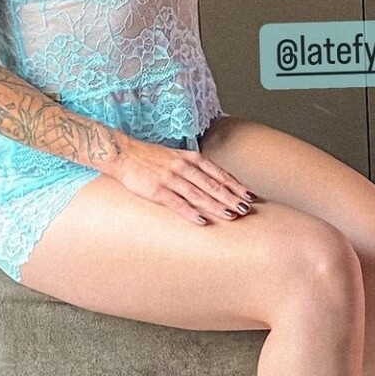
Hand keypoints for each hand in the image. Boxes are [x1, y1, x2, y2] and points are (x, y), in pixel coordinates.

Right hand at [111, 138, 258, 225]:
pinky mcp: (157, 190)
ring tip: (232, 215)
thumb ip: (196, 168)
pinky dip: (190, 212)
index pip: (219, 173)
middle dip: (232, 197)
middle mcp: (184, 167)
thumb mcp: (178, 157)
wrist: (123, 154)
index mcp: (191, 158)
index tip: (250, 196)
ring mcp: (171, 178)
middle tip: (247, 209)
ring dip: (216, 205)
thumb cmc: (152, 158)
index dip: (236, 185)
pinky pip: (177, 203)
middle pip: (213, 184)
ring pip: (199, 194)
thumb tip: (216, 182)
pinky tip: (202, 221)